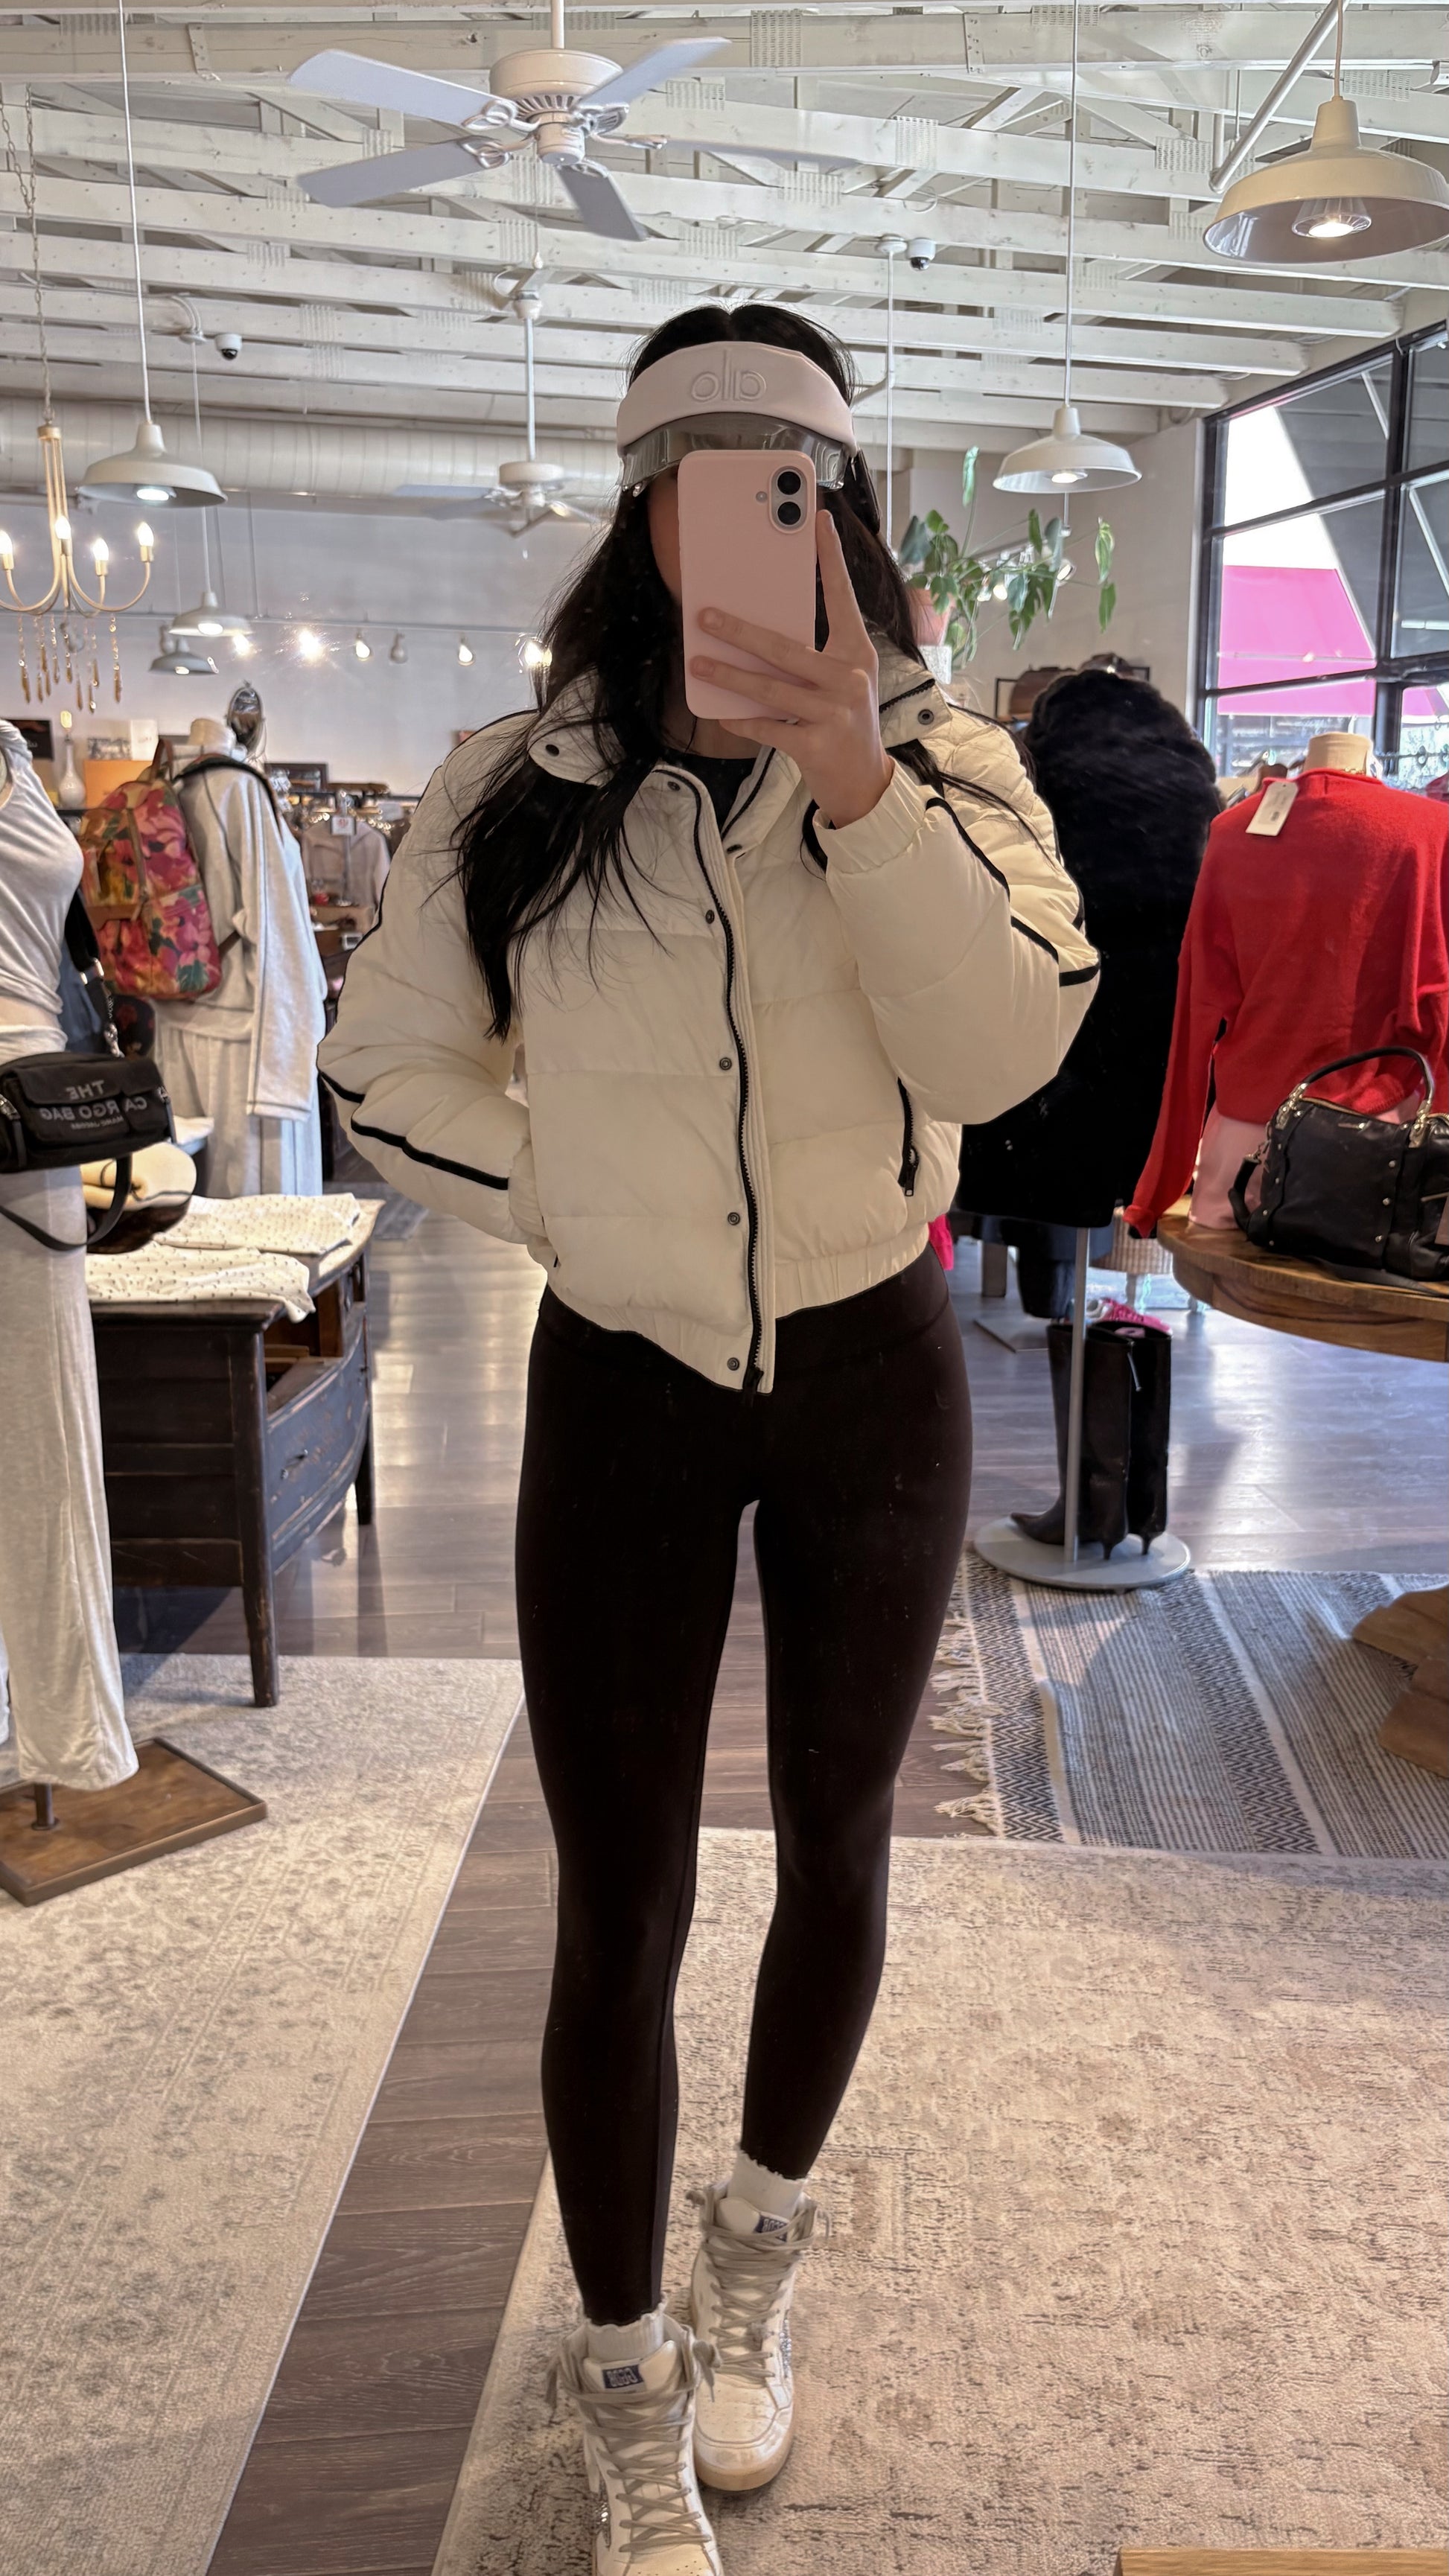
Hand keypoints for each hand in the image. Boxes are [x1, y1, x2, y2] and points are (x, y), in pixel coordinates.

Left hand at [690, 510, 894, 829]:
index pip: (842, 597)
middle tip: (705, 615)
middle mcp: (849, 676)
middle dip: (739, 630)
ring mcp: (835, 711)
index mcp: (857, 652)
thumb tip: (760, 636)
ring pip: (770, 687)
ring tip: (698, 663)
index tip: (818, 521)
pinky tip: (722, 715)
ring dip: (729, 675)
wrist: (864, 782)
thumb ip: (814, 657)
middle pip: (785, 646)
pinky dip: (743, 721)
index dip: (831, 558)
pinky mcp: (817, 743)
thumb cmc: (845, 723)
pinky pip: (769, 727)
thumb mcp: (841, 682)